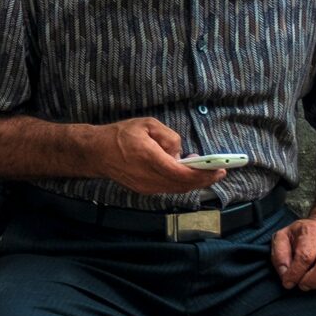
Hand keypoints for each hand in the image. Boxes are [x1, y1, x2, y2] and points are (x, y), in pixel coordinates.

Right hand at [88, 118, 217, 197]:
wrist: (96, 152)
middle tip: (218, 171)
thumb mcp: (147, 125)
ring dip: (193, 182)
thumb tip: (180, 153)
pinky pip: (168, 189)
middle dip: (204, 180)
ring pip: (177, 189)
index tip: (219, 170)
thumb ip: (169, 137)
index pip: (182, 174)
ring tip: (201, 170)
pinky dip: (181, 183)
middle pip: (184, 185)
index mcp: (149, 157)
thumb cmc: (121, 135)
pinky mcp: (144, 190)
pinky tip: (184, 173)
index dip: (203, 174)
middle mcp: (148, 177)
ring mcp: (146, 186)